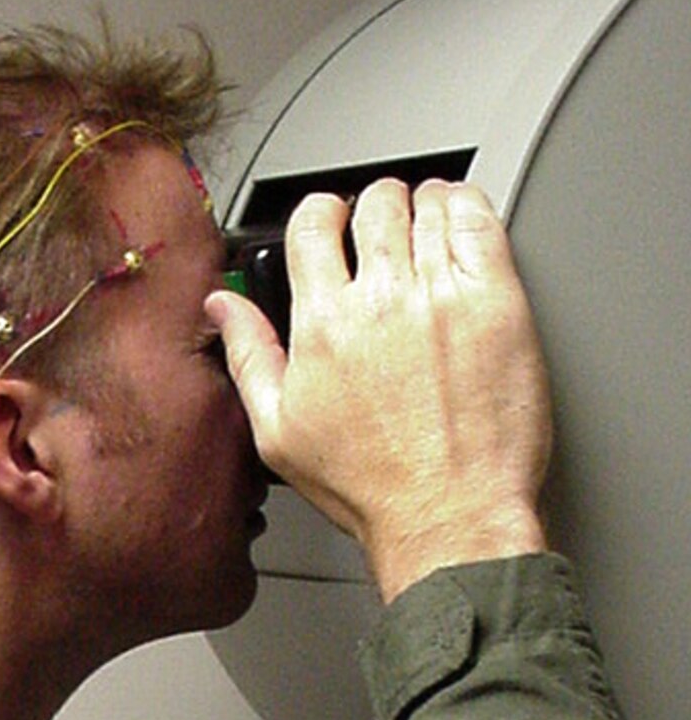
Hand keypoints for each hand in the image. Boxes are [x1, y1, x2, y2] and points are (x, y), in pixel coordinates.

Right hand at [207, 180, 552, 600]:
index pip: (312, 222)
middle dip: (376, 210)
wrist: (449, 517)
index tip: (331, 225)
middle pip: (376, 202)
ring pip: (429, 203)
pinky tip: (463, 232)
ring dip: (424, 208)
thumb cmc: (372, 488)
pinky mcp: (497, 301)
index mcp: (322, 324)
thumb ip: (249, 356)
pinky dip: (468, 211)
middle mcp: (380, 300)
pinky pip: (479, 219)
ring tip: (427, 236)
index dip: (321, 215)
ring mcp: (441, 296)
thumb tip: (222, 307)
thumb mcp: (280, 434)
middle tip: (385, 235)